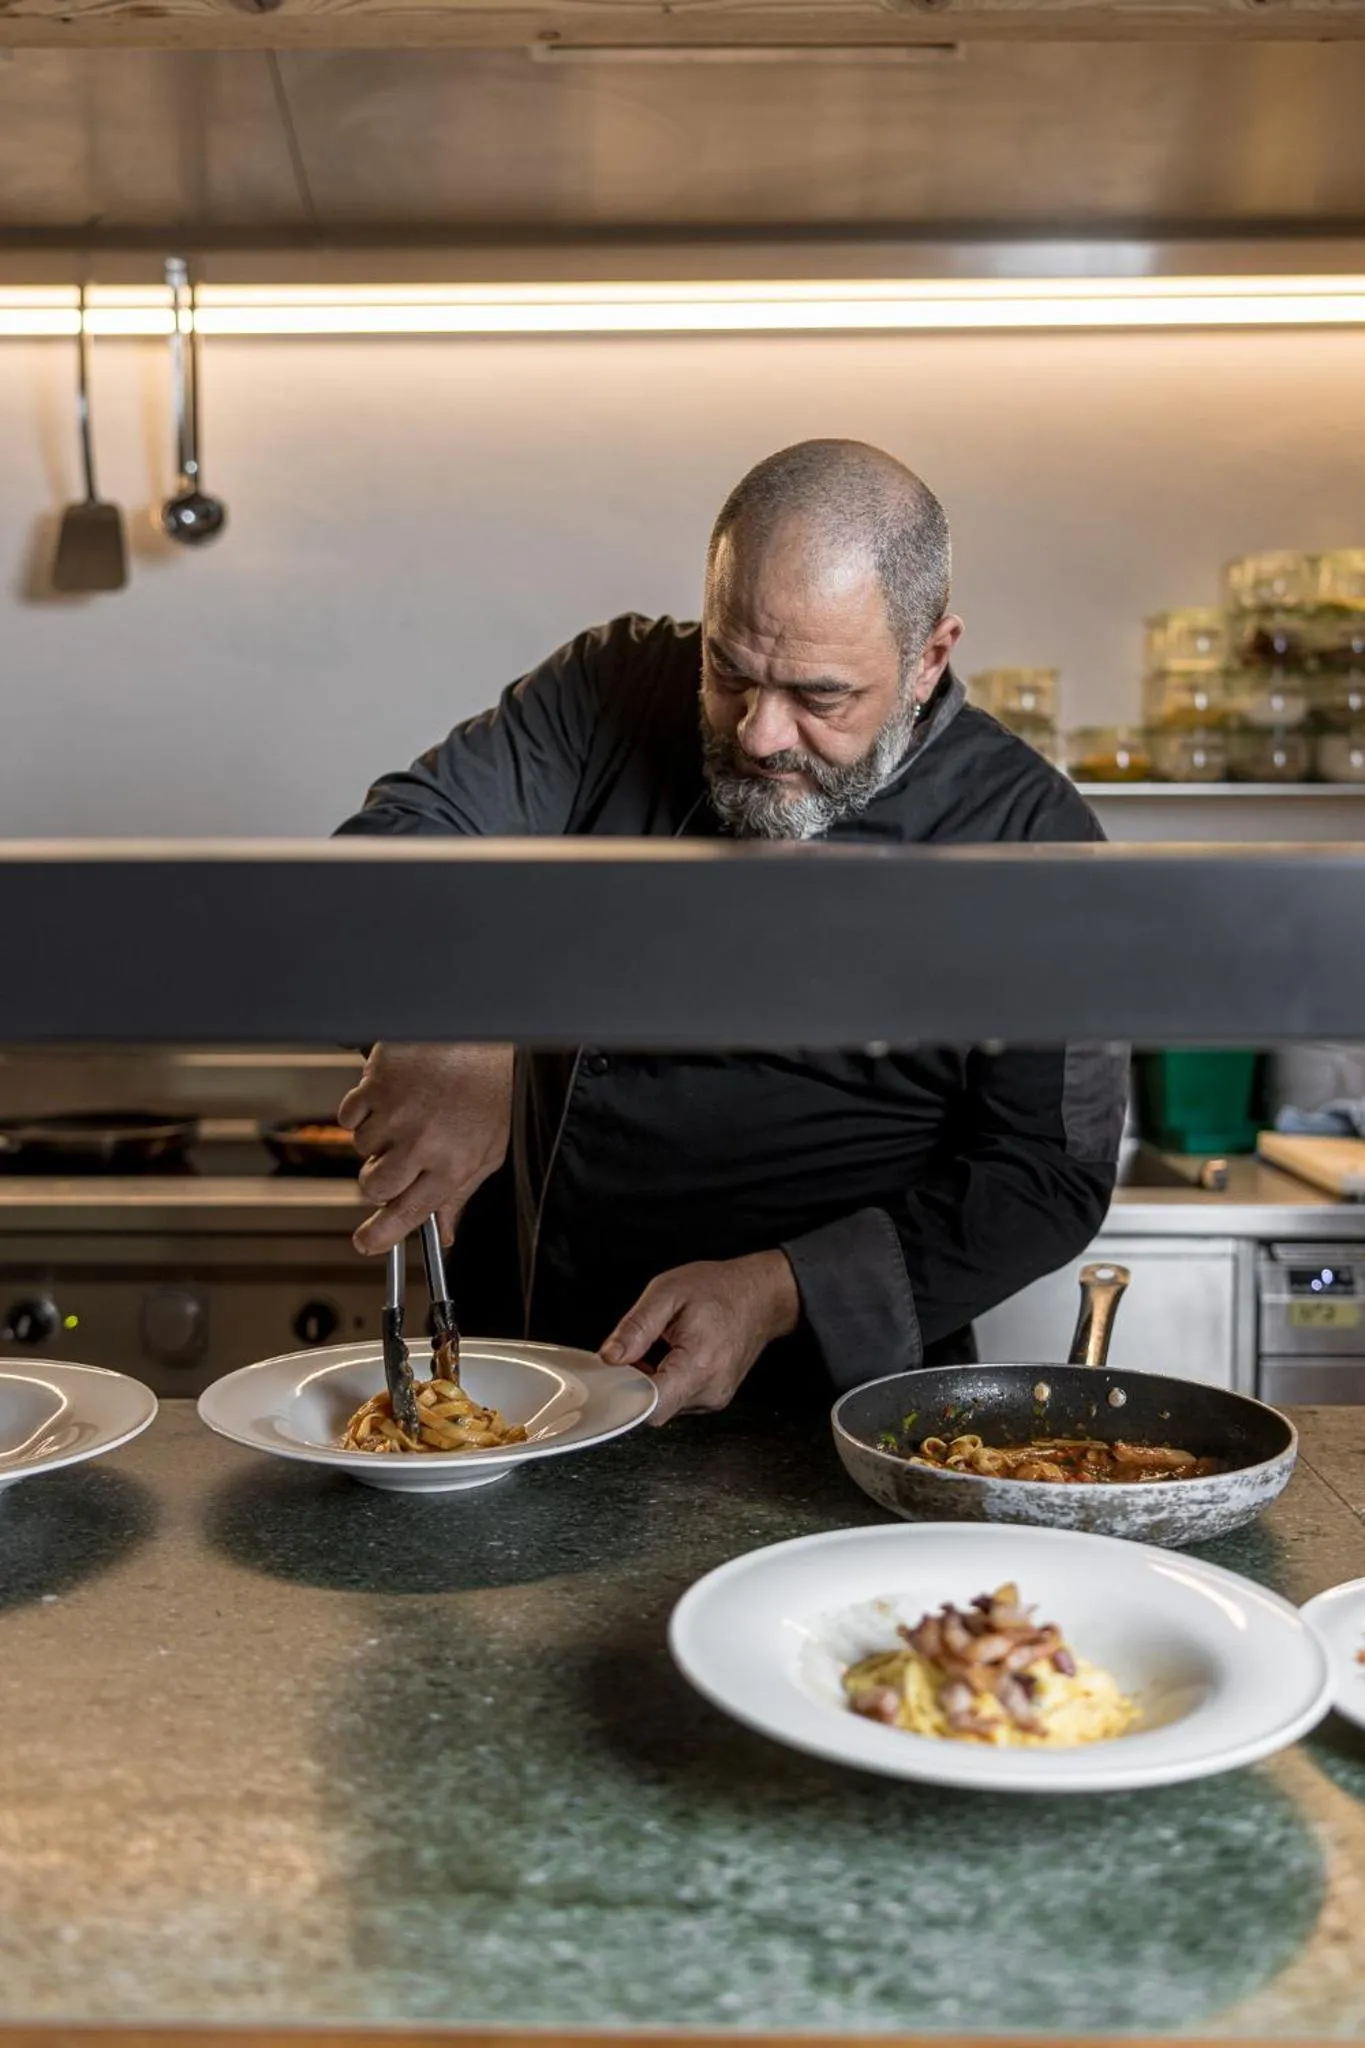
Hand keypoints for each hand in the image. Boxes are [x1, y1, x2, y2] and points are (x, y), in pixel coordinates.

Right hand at [336, 1042, 513, 1254]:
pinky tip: (391, 1097)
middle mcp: (421, 1141)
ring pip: (360, 1149)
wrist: (477, 1032)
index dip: (381, 1235)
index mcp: (453, 1163)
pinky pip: (349, 1115)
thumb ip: (460, 1194)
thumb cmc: (487, 1088)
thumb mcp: (488, 1149)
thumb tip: (443, 1232)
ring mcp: (395, 1113)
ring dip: (376, 1139)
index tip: (366, 1242)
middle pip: (373, 1186)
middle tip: (397, 1161)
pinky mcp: (376, 1085)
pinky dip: (363, 1110)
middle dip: (378, 1182)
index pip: (408, 1214)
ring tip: (408, 1115)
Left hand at [600, 1250, 799, 1424]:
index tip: (612, 1375)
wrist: (762, 1296)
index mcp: (698, 1364)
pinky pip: (679, 1400)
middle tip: (635, 1351)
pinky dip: (667, 1383)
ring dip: (652, 1384)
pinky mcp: (715, 1398)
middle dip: (635, 1385)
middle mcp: (710, 1389)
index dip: (623, 1395)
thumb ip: (636, 1326)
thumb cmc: (720, 1289)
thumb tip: (610, 1356)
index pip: (650, 1407)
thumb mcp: (667, 1292)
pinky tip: (671, 1357)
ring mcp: (715, 1398)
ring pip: (665, 1406)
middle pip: (654, 1409)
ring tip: (660, 1348)